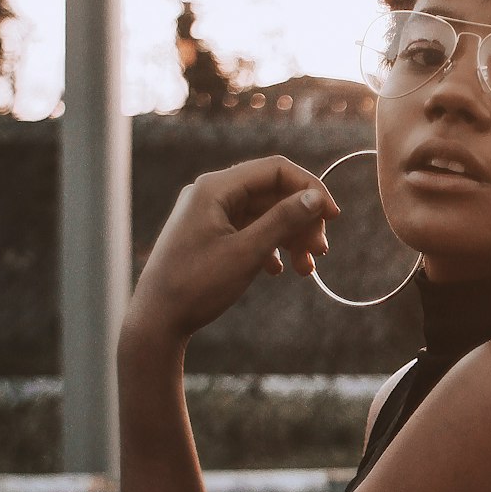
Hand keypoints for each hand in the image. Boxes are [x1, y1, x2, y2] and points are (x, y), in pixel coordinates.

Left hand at [124, 155, 339, 342]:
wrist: (156, 321)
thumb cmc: (196, 285)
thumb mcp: (247, 252)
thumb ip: (283, 220)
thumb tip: (316, 198)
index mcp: (215, 188)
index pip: (276, 170)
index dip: (310, 189)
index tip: (334, 216)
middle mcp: (211, 194)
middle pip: (272, 193)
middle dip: (301, 220)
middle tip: (321, 251)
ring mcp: (208, 215)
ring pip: (263, 215)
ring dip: (290, 237)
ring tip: (307, 268)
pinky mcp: (208, 236)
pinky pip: (249, 230)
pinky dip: (270, 247)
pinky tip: (279, 271)